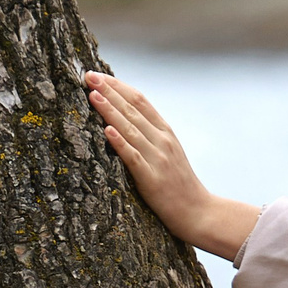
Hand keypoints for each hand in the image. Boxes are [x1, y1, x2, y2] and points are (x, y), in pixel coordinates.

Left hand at [85, 70, 261, 261]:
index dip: (118, 86)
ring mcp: (158, 159)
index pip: (140, 100)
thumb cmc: (178, 184)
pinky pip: (133, 157)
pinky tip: (107, 130)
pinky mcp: (152, 179)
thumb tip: (124, 117)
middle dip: (109, 91)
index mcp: (165, 132)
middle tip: (88, 76)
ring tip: (92, 95)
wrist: (199, 212)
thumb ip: (150, 134)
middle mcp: (162, 140)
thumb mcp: (168, 152)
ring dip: (109, 110)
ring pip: (130, 129)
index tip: (99, 75)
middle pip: (132, 109)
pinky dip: (120, 142)